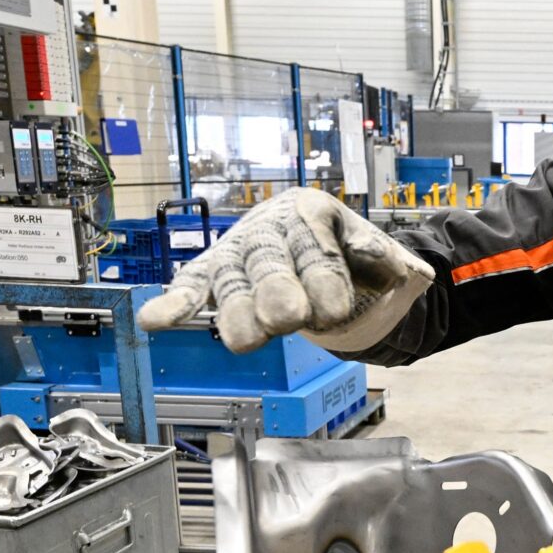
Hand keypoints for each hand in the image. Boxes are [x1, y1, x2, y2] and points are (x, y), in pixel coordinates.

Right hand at [138, 189, 433, 353]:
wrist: (321, 247)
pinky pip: (193, 289)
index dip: (323, 278)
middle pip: (269, 264)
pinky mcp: (215, 276)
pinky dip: (175, 304)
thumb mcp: (374, 246)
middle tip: (289, 318)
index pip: (313, 245)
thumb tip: (396, 265)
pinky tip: (156, 320)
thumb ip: (382, 255)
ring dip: (238, 314)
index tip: (335, 310)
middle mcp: (268, 230)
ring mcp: (238, 254)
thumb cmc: (346, 250)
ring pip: (232, 284)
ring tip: (246, 340)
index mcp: (310, 213)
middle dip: (278, 293)